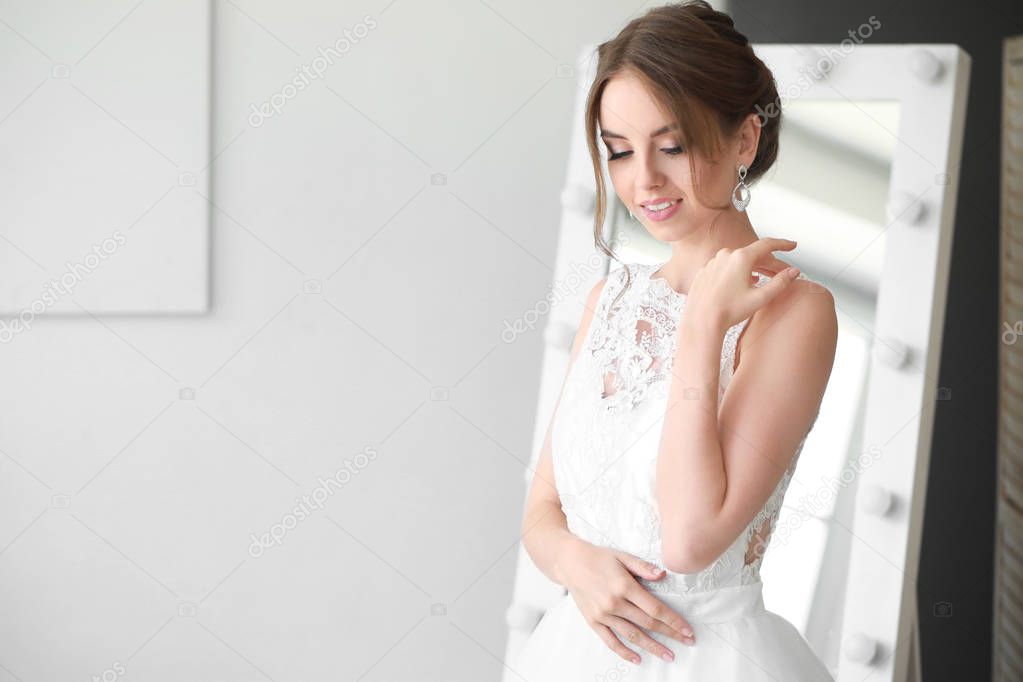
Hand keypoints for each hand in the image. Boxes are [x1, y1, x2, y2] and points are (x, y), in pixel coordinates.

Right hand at [556, 536, 694, 664]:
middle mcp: (614, 603)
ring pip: (633, 635)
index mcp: (624, 586)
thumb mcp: (621, 556)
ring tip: (669, 655)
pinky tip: (638, 659)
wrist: (568, 562)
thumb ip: (643, 567)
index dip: (674, 621)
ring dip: (652, 647)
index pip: (655, 609)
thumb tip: (663, 575)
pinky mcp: (593, 621)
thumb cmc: (597, 556)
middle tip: (687, 642)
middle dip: (670, 634)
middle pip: (648, 624)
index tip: (688, 630)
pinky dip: (624, 652)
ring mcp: (603, 614)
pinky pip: (610, 641)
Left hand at [685, 237, 800, 332]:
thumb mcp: (760, 298)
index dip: (782, 244)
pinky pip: (725, 267)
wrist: (700, 321)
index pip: (767, 245)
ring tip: (764, 276)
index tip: (792, 245)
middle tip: (781, 271)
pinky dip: (737, 271)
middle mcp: (725, 255)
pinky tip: (743, 281)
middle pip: (753, 254)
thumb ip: (780, 282)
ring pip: (738, 260)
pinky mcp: (704, 271)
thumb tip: (794, 272)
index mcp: (740, 258)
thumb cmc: (728, 311)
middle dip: (769, 262)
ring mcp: (712, 262)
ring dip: (753, 267)